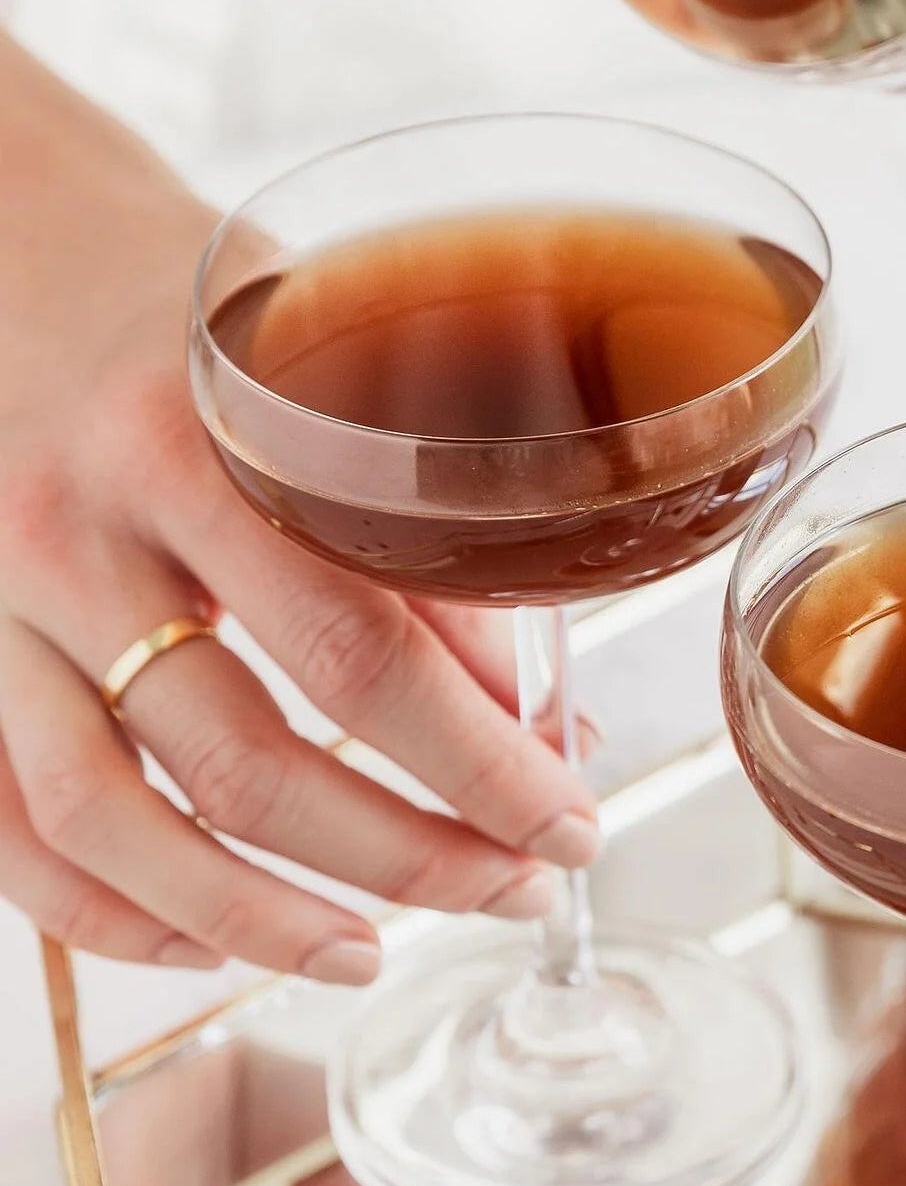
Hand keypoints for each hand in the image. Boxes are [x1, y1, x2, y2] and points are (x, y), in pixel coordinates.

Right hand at [0, 35, 599, 979]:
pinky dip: (102, 914)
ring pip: (113, 821)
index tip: (569, 822)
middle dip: (407, 854)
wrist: (6, 233)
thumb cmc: (199, 312)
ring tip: (375, 951)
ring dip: (259, 918)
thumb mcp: (336, 372)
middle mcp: (81, 529)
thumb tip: (534, 713)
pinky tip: (207, 943)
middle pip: (251, 760)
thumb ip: (425, 532)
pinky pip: (3, 831)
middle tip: (512, 890)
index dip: (484, 767)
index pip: (368, 655)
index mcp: (207, 442)